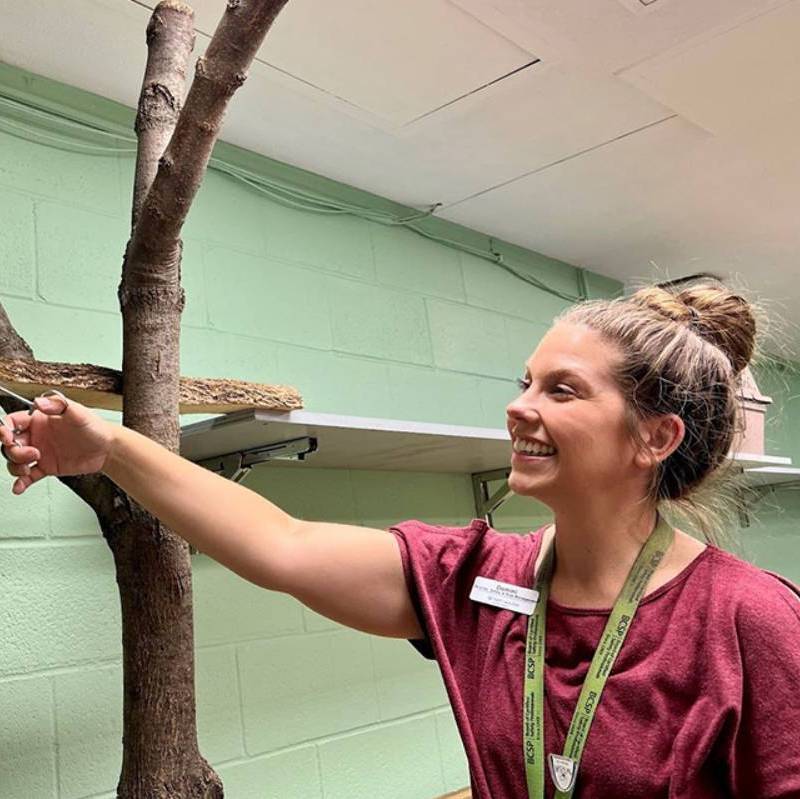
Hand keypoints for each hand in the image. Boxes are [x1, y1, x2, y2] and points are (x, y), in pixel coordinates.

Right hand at [0, 395, 115, 494]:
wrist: (108, 449)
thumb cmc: (94, 428)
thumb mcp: (77, 412)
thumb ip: (58, 406)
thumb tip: (38, 401)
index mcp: (39, 420)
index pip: (12, 422)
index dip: (4, 429)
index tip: (6, 436)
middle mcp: (36, 436)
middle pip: (10, 444)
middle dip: (14, 451)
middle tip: (33, 454)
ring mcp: (40, 453)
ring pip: (15, 461)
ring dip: (16, 466)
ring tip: (29, 468)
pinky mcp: (46, 467)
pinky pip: (28, 477)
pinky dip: (21, 482)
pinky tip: (19, 487)